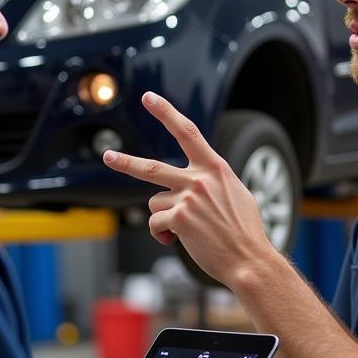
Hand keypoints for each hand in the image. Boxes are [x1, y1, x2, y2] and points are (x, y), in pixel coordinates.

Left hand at [102, 92, 272, 286]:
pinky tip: (180, 240)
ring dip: (163, 218)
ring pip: (155, 203)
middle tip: (108, 156)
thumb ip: (214, 182)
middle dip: (125, 162)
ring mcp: (188, 198)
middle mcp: (200, 179)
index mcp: (215, 168)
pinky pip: (156, 224)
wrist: (249, 259)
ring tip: (184, 230)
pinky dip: (163, 235)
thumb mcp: (237, 194)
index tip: (149, 99)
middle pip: (151, 168)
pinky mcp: (179, 219)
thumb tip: (199, 183)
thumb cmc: (245, 231)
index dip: (166, 112)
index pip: (187, 131)